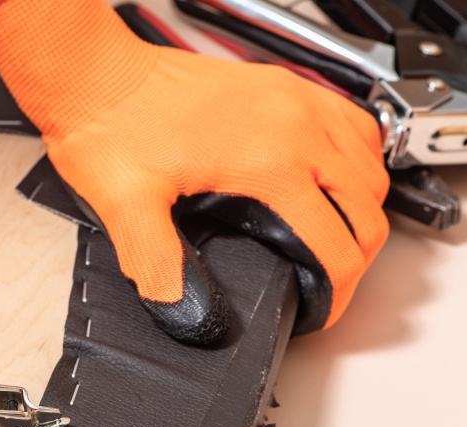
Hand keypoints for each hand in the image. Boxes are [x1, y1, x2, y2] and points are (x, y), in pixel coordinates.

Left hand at [0, 0, 388, 340]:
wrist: (97, 75)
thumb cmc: (110, 124)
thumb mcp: (127, 208)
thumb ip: (160, 268)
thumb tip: (186, 312)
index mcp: (269, 161)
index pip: (337, 244)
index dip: (337, 292)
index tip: (323, 309)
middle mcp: (294, 125)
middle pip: (367, 203)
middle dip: (358, 254)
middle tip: (332, 282)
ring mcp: (293, 99)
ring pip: (369, 160)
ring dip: (364, 205)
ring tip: (340, 235)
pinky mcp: (283, 85)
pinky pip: (352, 121)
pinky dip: (357, 156)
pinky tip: (334, 174)